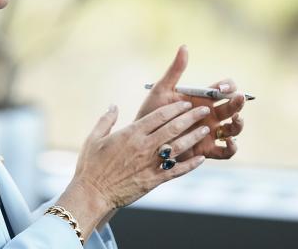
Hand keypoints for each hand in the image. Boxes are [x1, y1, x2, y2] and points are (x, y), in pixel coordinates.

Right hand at [57, 100, 213, 239]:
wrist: (92, 193)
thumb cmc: (91, 166)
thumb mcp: (94, 138)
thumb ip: (106, 120)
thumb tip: (113, 106)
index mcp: (131, 133)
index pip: (159, 116)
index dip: (175, 108)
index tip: (186, 102)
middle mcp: (144, 147)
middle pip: (173, 128)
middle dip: (191, 117)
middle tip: (204, 110)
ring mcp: (150, 164)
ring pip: (178, 147)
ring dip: (194, 137)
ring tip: (206, 129)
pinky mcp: (153, 180)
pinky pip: (176, 171)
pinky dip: (190, 165)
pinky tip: (201, 159)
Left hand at [135, 45, 245, 160]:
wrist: (143, 137)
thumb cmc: (151, 112)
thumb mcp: (161, 90)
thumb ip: (174, 71)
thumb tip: (184, 47)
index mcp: (203, 99)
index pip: (225, 88)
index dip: (228, 86)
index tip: (221, 87)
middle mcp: (210, 115)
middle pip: (233, 107)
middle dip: (238, 102)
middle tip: (238, 98)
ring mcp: (210, 133)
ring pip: (234, 129)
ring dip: (239, 124)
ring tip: (236, 119)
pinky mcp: (207, 150)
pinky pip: (226, 152)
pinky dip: (232, 148)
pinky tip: (229, 141)